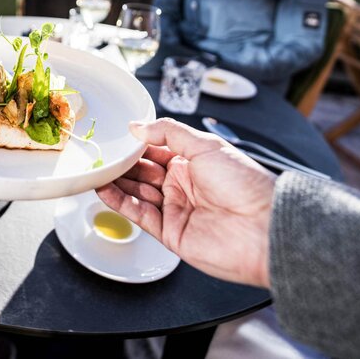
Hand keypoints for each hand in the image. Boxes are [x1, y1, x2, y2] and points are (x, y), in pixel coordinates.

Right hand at [96, 118, 275, 287]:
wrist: (264, 228)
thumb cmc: (246, 184)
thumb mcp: (205, 145)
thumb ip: (168, 133)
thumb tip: (137, 126)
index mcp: (193, 163)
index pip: (155, 151)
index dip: (135, 146)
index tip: (115, 138)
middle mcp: (183, 185)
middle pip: (142, 173)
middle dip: (122, 164)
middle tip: (99, 155)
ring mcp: (176, 209)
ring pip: (137, 193)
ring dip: (116, 183)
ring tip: (95, 171)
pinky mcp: (170, 232)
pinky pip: (139, 215)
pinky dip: (120, 203)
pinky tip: (105, 190)